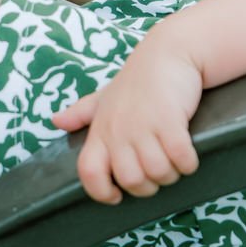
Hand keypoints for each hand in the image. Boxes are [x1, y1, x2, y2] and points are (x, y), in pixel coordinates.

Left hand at [51, 30, 202, 203]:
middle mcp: (118, 130)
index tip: (117, 195)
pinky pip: (180, 158)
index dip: (100, 192)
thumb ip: (83, 112)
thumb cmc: (139, 78)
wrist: (170, 51)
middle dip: (150, 185)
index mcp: (100, 129)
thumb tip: (55, 121)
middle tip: (159, 171)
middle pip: (131, 180)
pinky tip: (189, 155)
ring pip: (158, 173)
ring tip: (176, 161)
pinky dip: (188, 163)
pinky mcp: (170, 120)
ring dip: (172, 174)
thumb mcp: (106, 95)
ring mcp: (143, 125)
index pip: (88, 172)